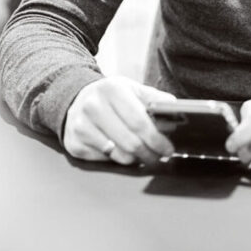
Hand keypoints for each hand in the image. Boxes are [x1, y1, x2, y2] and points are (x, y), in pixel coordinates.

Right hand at [62, 76, 176, 166]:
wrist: (75, 99)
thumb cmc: (110, 97)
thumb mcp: (131, 89)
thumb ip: (154, 98)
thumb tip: (175, 109)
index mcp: (111, 90)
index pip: (140, 122)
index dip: (157, 140)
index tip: (167, 148)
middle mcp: (93, 106)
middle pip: (131, 143)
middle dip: (150, 154)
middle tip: (158, 156)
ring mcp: (81, 126)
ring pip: (119, 156)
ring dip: (135, 159)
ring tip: (140, 152)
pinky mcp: (75, 144)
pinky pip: (105, 161)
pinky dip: (116, 158)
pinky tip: (119, 149)